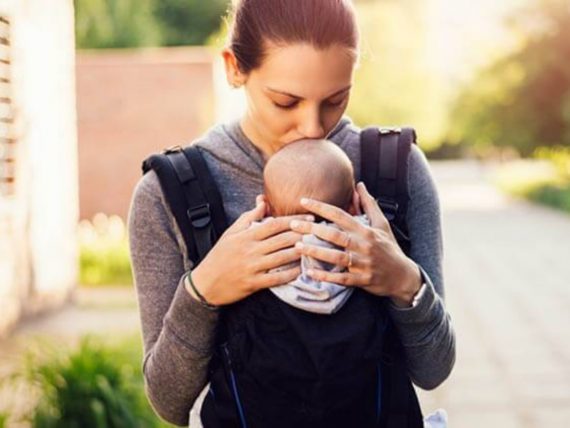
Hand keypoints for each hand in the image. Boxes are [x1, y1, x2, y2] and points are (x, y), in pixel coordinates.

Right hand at [188, 195, 312, 305]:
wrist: (205, 283)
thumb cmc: (220, 255)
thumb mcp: (231, 233)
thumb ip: (249, 217)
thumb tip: (263, 201)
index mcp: (246, 235)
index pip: (275, 224)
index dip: (294, 219)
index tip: (309, 217)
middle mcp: (250, 249)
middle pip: (282, 239)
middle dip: (302, 234)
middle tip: (319, 231)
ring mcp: (252, 267)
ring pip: (281, 258)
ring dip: (299, 253)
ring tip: (314, 248)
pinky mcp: (253, 283)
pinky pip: (275, 278)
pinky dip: (289, 274)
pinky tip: (300, 270)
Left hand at [289, 182, 420, 306]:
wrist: (403, 276)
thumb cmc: (389, 248)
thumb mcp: (382, 224)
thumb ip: (369, 204)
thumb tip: (360, 184)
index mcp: (366, 230)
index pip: (340, 215)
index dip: (321, 207)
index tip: (303, 201)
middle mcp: (364, 245)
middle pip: (335, 235)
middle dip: (312, 228)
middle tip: (293, 223)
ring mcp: (363, 263)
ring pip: (336, 256)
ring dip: (316, 251)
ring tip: (297, 246)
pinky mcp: (362, 279)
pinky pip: (341, 278)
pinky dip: (325, 276)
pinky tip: (309, 272)